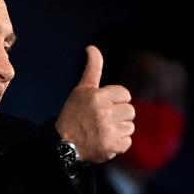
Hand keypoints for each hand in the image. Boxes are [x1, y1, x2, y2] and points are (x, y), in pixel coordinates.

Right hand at [55, 45, 134, 163]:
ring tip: (103, 132)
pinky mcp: (112, 146)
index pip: (125, 94)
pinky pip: (127, 142)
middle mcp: (104, 112)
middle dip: (119, 116)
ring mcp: (109, 130)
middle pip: (130, 111)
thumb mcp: (81, 90)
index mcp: (98, 96)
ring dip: (119, 130)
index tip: (104, 107)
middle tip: (103, 120)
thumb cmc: (74, 115)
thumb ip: (92, 69)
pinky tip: (105, 142)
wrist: (63, 145)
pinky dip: (118, 144)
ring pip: (130, 127)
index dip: (116, 101)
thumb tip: (92, 47)